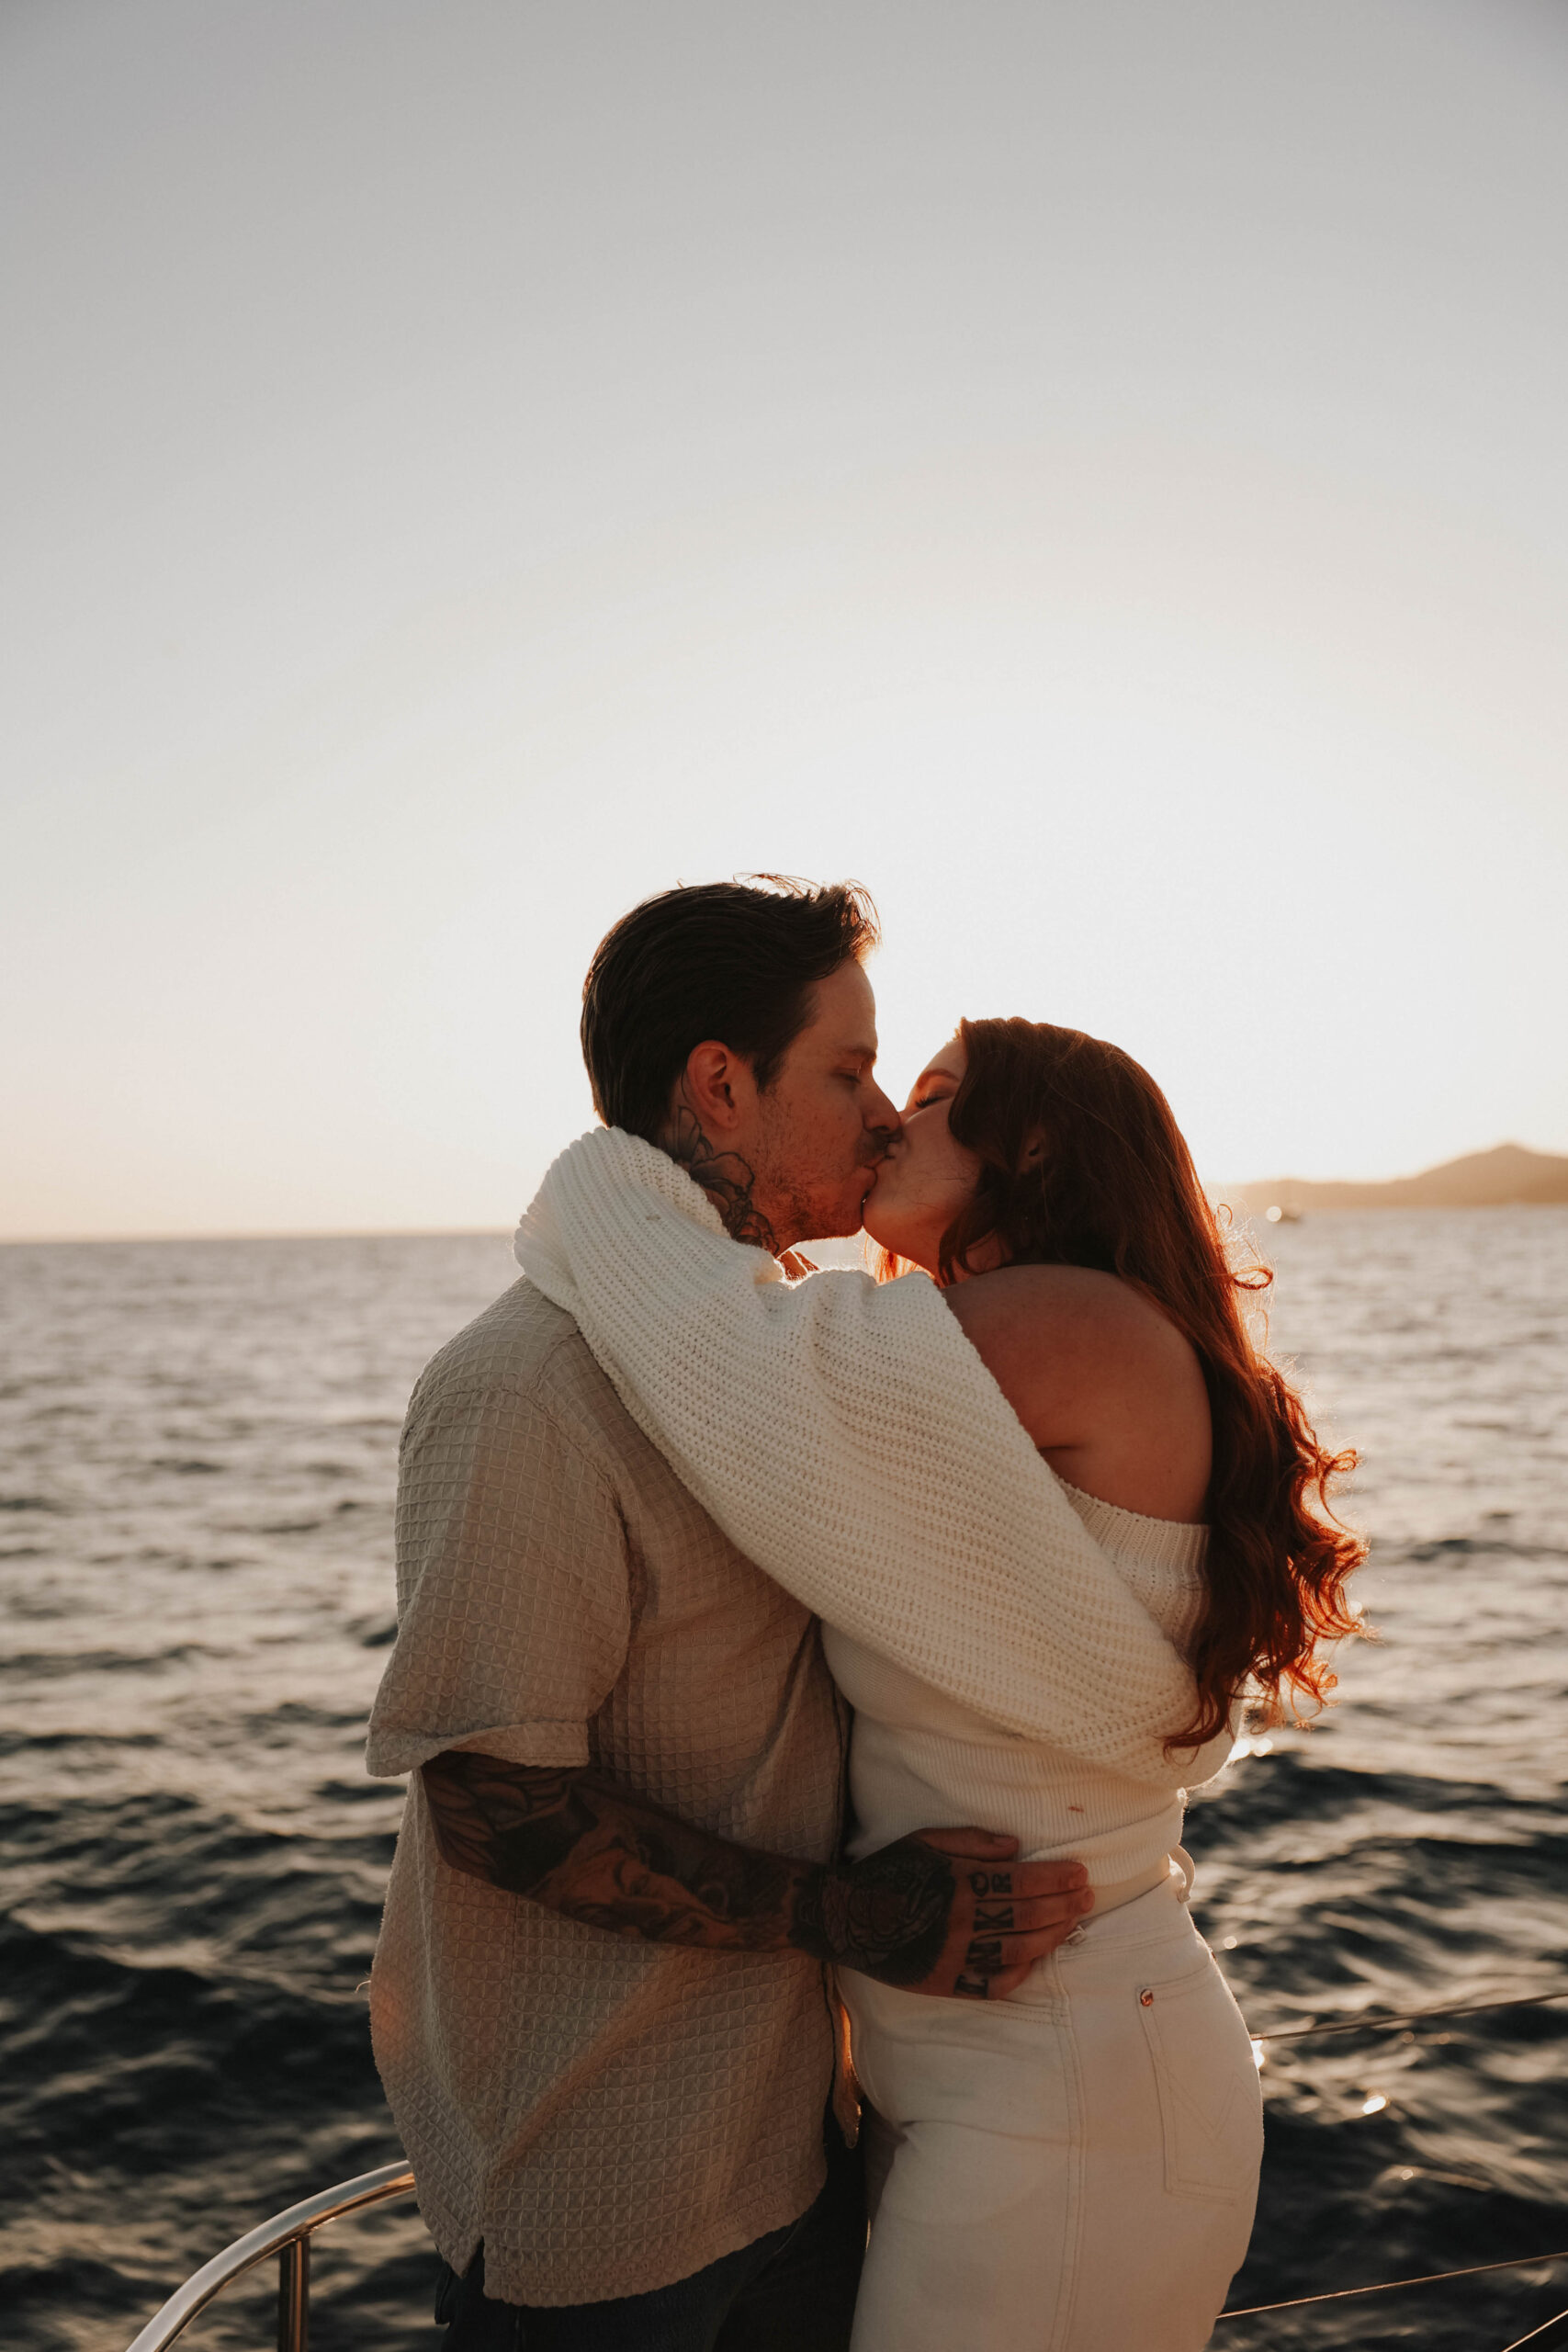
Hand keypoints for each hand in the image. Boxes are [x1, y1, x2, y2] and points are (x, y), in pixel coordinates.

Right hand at [811, 1828, 1092, 1999]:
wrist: (847, 1917)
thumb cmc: (889, 1871)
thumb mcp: (926, 1841)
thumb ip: (972, 1841)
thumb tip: (1016, 1846)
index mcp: (960, 1882)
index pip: (1023, 1881)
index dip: (1057, 1878)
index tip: (1080, 1874)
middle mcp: (963, 1921)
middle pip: (1028, 1916)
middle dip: (1064, 1906)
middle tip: (1088, 1899)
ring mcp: (956, 1955)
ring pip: (1019, 1950)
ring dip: (1052, 1937)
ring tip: (1071, 1925)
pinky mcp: (946, 1982)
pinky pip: (994, 1984)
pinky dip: (1019, 1974)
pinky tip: (1035, 1961)